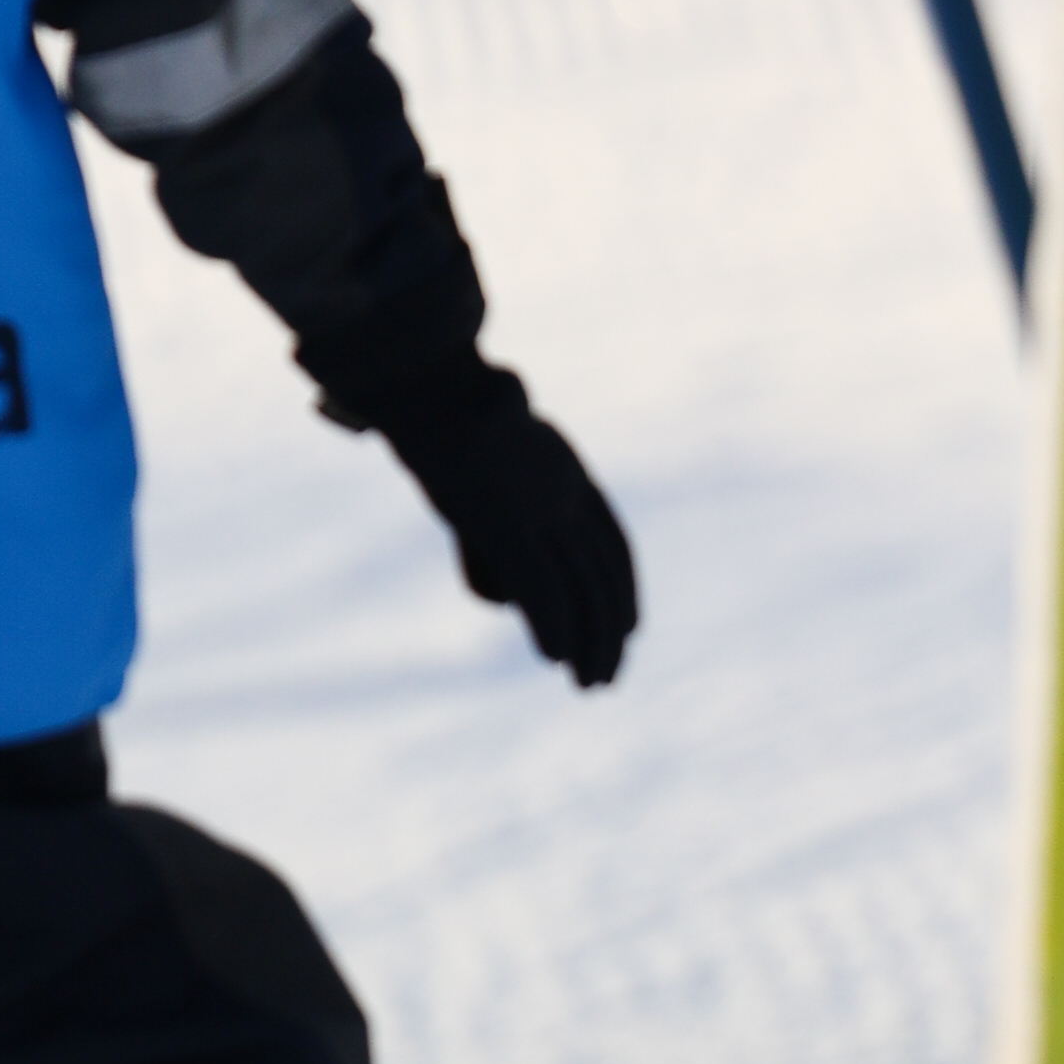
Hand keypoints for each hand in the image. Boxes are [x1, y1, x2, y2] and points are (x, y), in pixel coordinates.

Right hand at [377, 355, 638, 686]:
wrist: (429, 379)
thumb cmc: (441, 408)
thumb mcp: (482, 456)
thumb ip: (493, 511)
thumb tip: (496, 573)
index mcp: (566, 469)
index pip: (612, 541)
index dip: (625, 588)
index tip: (634, 628)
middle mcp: (564, 491)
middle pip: (605, 572)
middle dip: (612, 631)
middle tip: (608, 676)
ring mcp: (538, 506)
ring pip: (582, 587)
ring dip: (591, 643)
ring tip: (592, 684)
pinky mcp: (506, 523)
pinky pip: (541, 585)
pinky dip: (553, 625)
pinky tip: (554, 657)